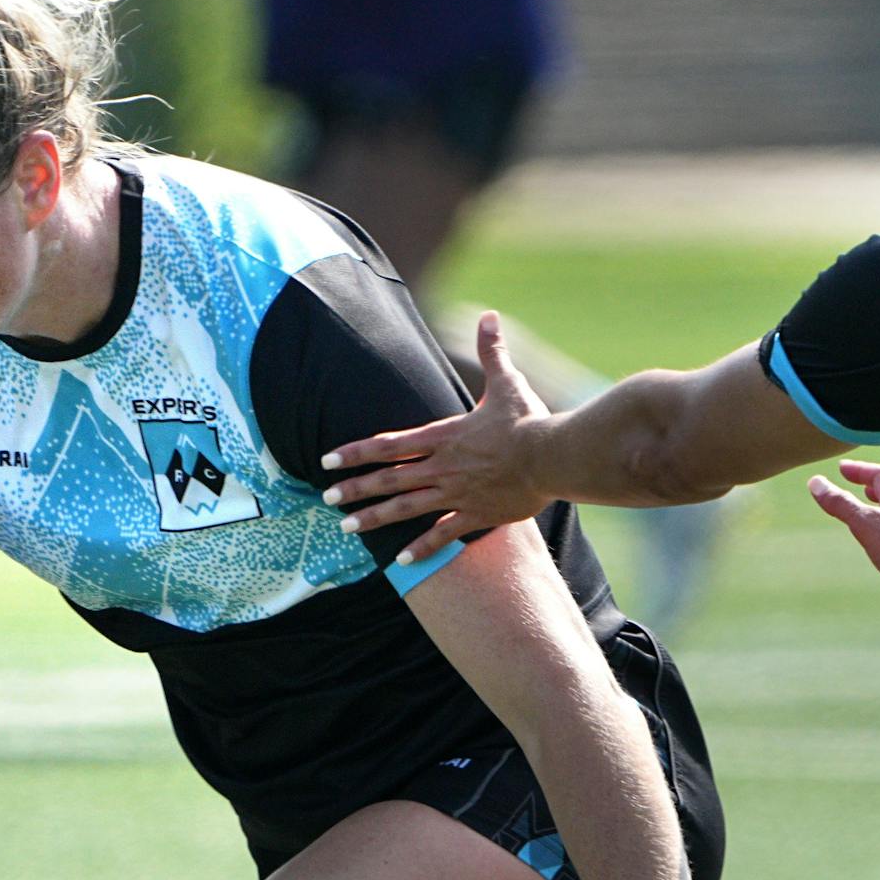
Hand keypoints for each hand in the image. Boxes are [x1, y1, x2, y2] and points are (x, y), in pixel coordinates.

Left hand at [321, 310, 552, 560]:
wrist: (554, 456)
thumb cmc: (530, 419)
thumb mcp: (506, 382)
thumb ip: (492, 352)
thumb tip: (489, 316)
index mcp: (443, 436)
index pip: (389, 445)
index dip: (356, 452)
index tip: (328, 460)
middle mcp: (441, 467)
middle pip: (388, 479)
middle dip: (355, 488)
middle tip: (326, 498)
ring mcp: (456, 494)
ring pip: (406, 509)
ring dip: (374, 518)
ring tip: (346, 527)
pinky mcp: (476, 515)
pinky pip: (442, 536)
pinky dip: (421, 549)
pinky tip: (399, 563)